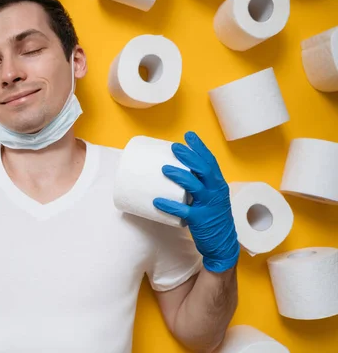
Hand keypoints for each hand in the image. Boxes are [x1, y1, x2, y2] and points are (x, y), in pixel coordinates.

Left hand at [153, 131, 239, 272]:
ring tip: (165, 169)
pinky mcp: (200, 220)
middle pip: (204, 169)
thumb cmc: (212, 218)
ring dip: (180, 176)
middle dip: (189, 156)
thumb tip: (172, 171)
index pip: (210, 161)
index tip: (189, 135)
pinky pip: (183, 212)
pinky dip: (169, 206)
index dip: (200, 147)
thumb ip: (197, 185)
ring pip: (195, 187)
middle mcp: (216, 193)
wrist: (222, 245)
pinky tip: (157, 201)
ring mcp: (209, 206)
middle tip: (175, 147)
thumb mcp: (210, 198)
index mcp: (218, 185)